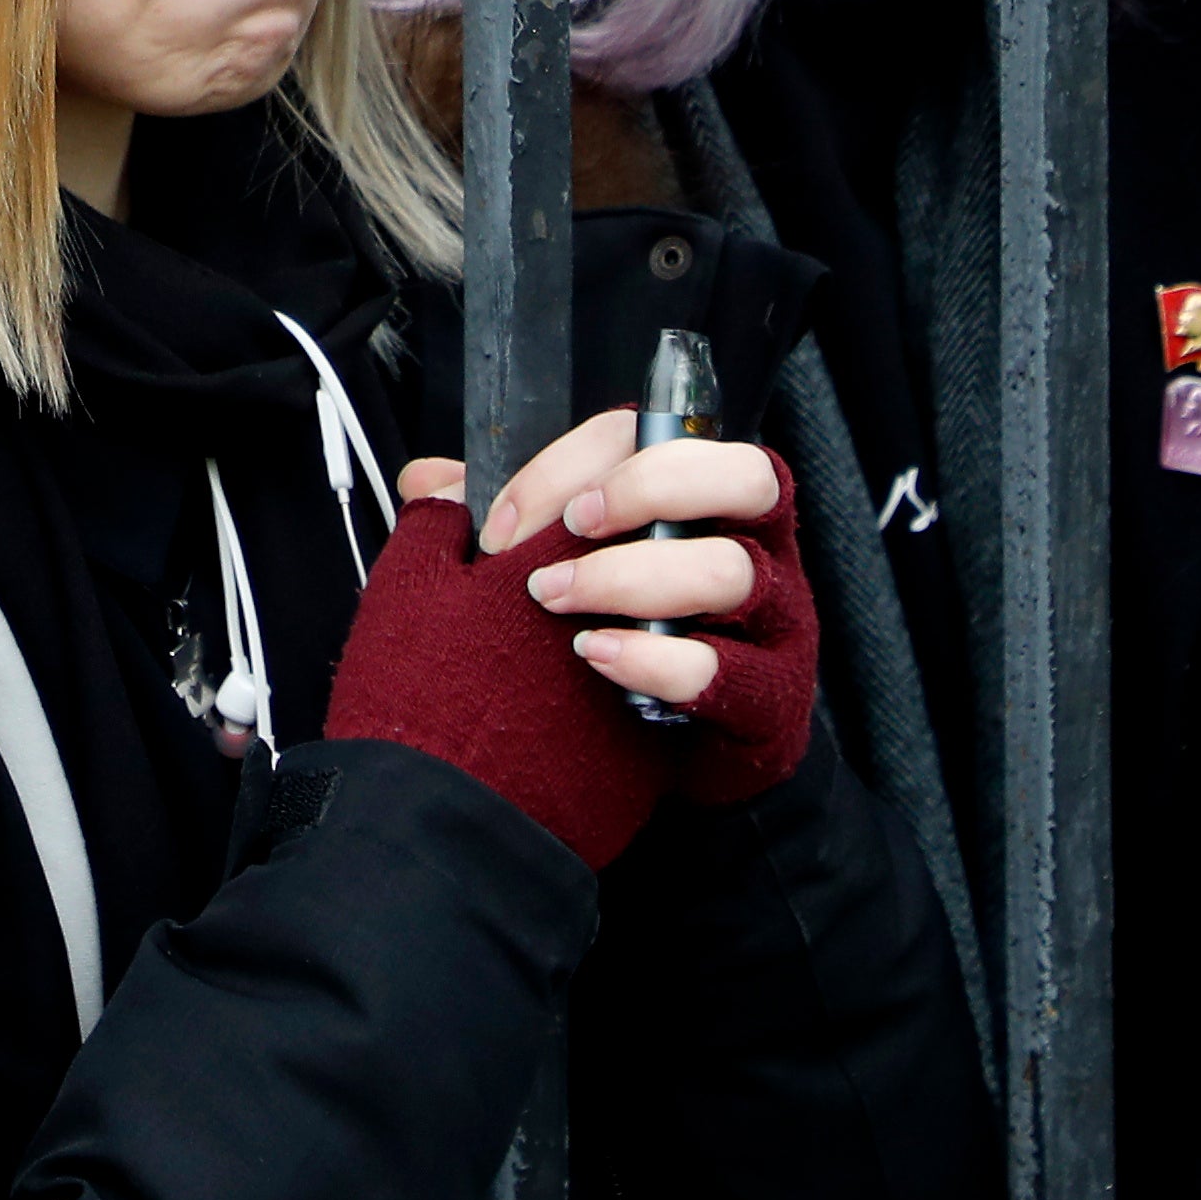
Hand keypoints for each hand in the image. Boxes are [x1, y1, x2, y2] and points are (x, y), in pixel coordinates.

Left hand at [345, 400, 815, 860]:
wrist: (647, 763)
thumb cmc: (606, 636)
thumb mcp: (551, 569)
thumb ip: (501, 522)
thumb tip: (427, 483)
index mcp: (701, 495)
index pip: (657, 435)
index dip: (575, 462)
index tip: (502, 518)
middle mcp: (754, 543)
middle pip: (741, 476)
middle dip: (647, 490)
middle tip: (568, 530)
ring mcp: (773, 621)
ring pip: (732, 572)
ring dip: (637, 580)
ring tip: (562, 605)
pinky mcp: (771, 700)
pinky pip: (734, 675)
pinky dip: (659, 663)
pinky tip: (598, 659)